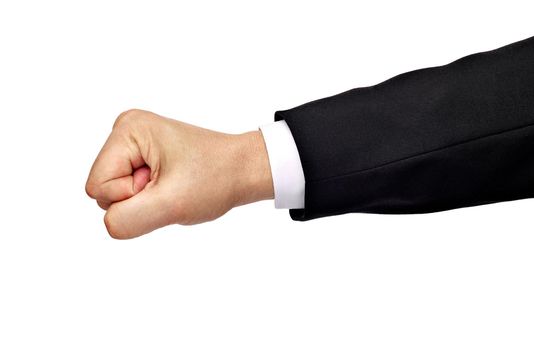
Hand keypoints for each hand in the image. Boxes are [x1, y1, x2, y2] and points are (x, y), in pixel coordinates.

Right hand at [86, 109, 273, 238]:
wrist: (242, 170)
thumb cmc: (215, 179)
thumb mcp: (171, 204)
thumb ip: (128, 219)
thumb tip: (110, 224)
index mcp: (128, 129)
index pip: (98, 187)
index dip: (132, 196)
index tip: (165, 183)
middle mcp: (125, 129)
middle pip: (102, 189)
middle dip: (138, 198)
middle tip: (171, 185)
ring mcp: (132, 142)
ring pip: (114, 193)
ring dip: (145, 199)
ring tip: (173, 184)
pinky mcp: (140, 155)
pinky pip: (127, 191)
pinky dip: (149, 196)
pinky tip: (170, 184)